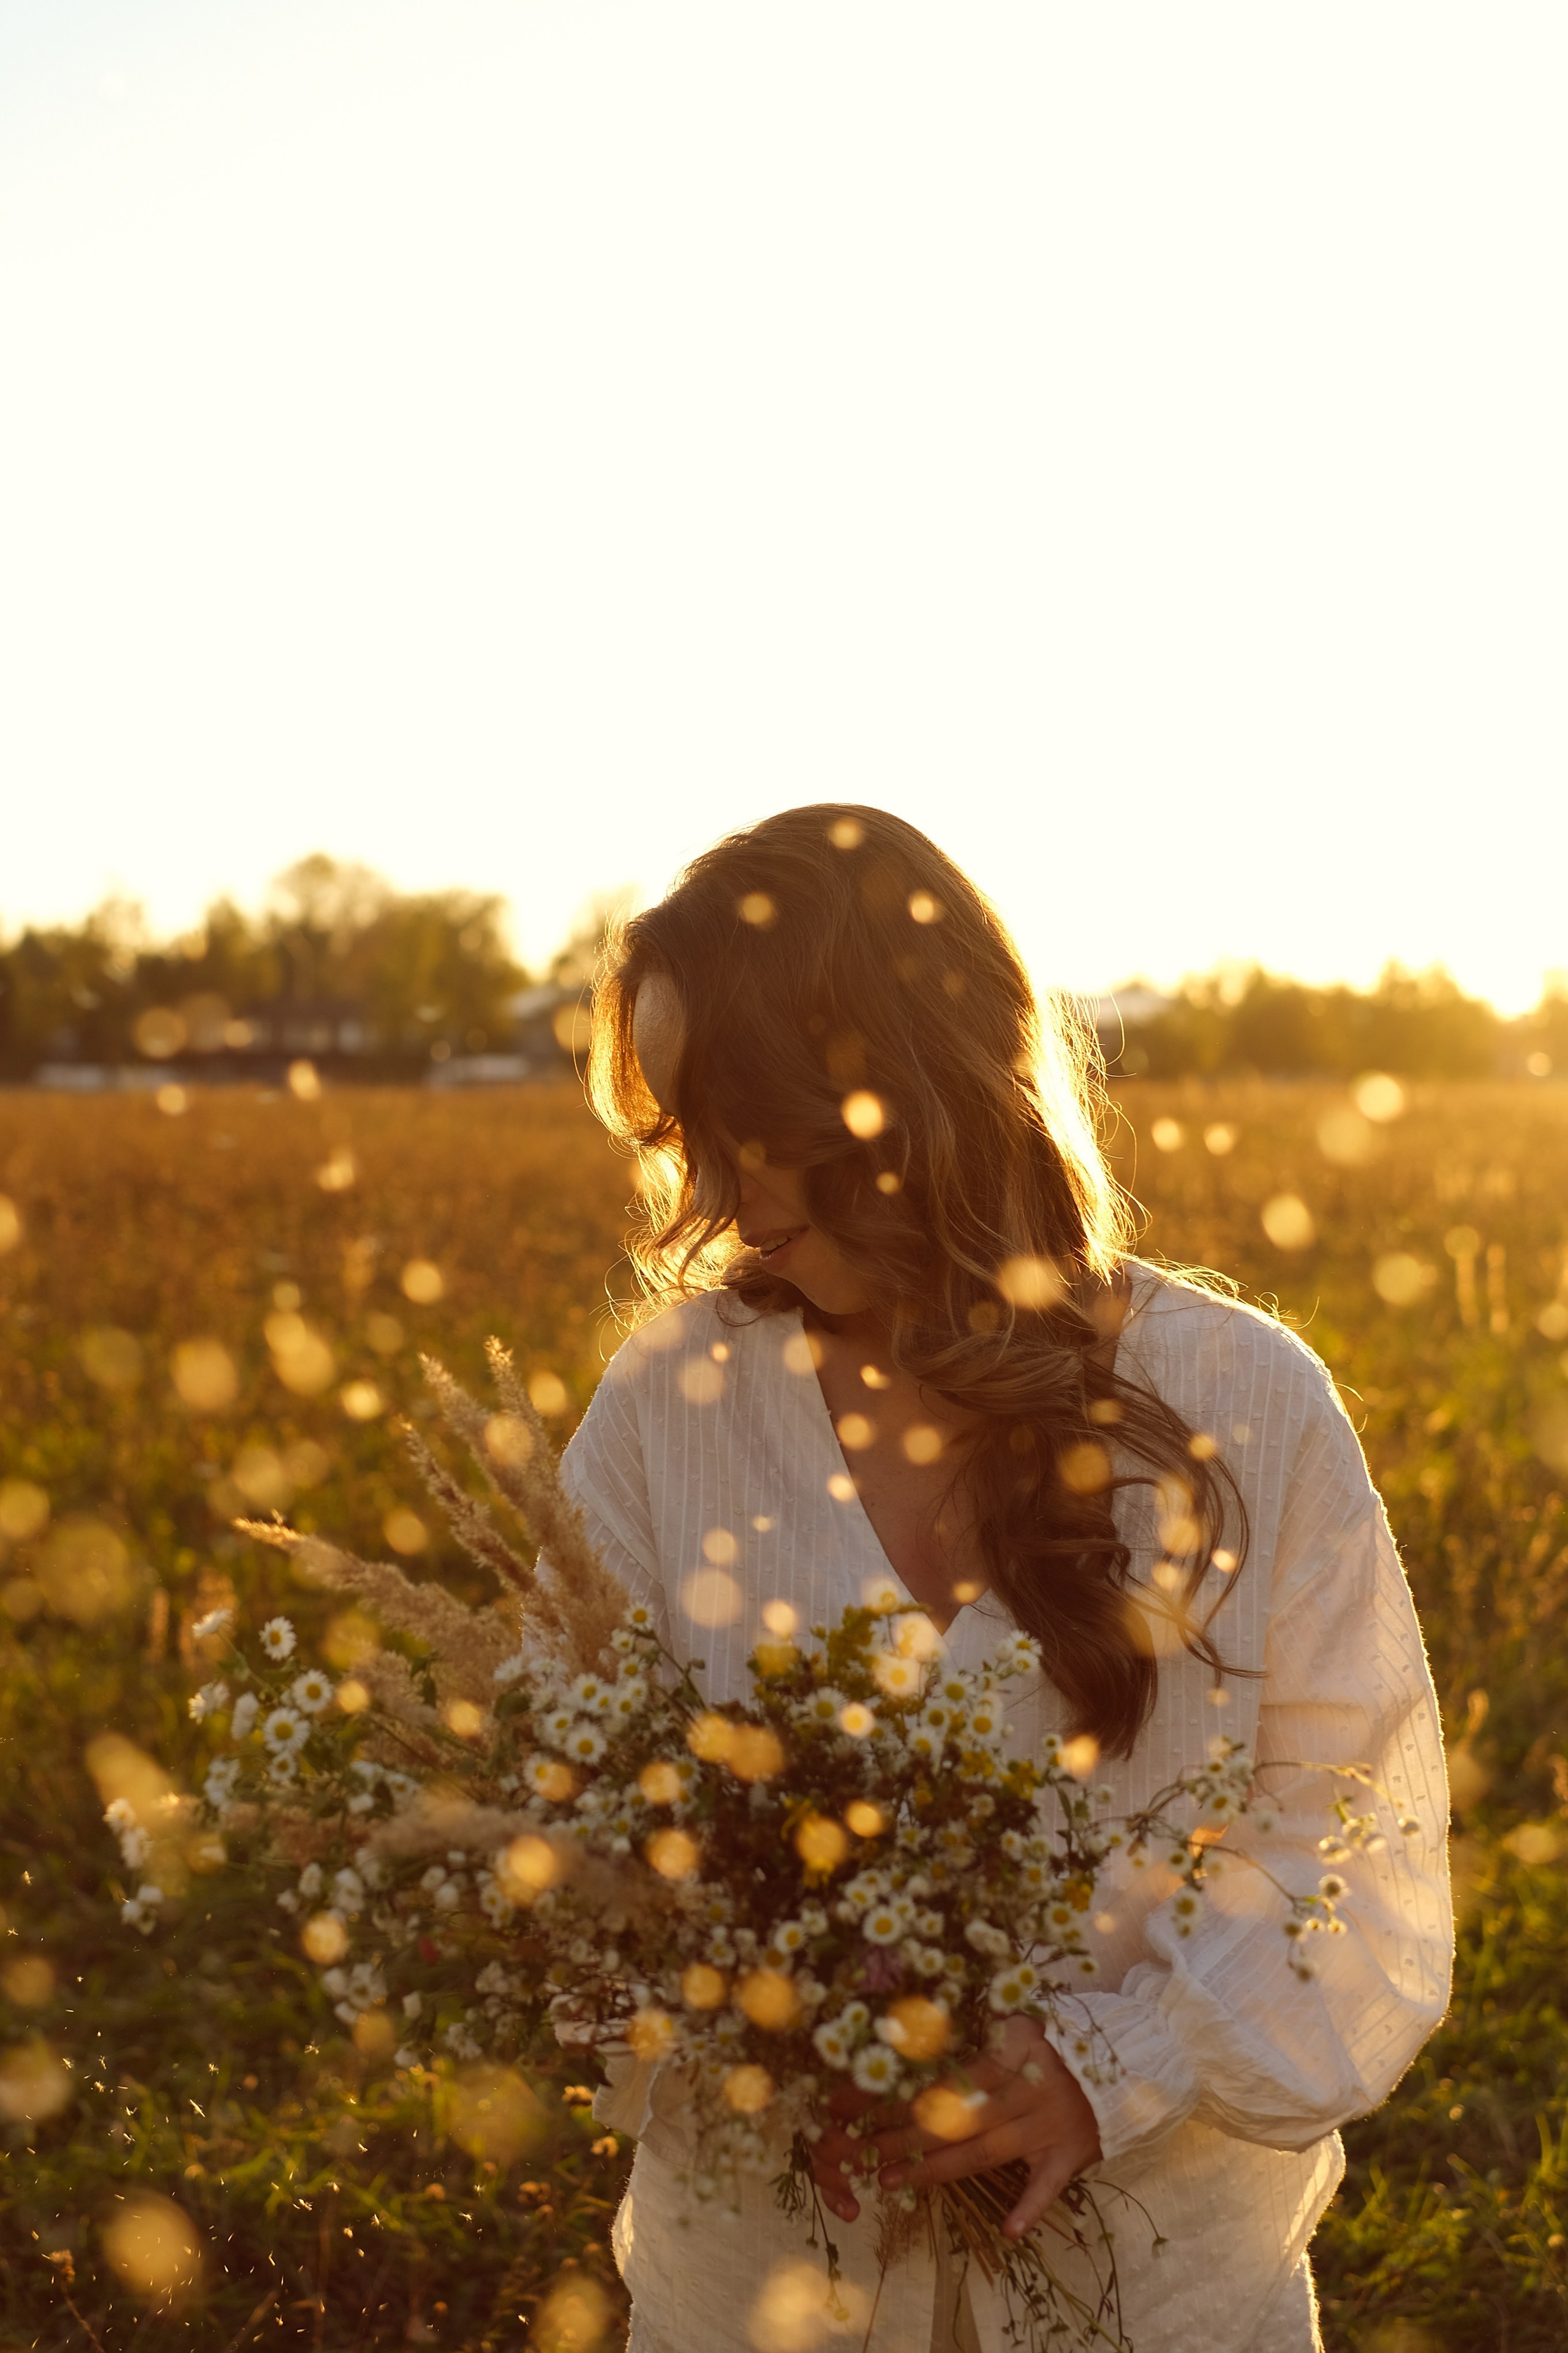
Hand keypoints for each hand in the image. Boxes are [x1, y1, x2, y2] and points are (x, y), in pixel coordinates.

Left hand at [809, 2015, 1101, 2240]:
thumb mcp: (1008, 2028)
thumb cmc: (1042, 2050)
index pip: (948, 2074)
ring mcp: (1051, 2123)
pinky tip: (1009, 2231)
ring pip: (985, 2151)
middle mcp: (1030, 2084)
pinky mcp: (1070, 2155)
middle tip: (860, 2150)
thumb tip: (893, 2045)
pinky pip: (1049, 2185)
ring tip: (888, 2180)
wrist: (1108, 2071)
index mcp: (1014, 2046)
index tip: (856, 2104)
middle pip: (957, 2116)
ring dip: (936, 2170)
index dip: (900, 2092)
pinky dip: (1031, 2208)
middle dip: (903, 2135)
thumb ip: (963, 2038)